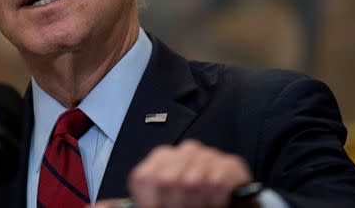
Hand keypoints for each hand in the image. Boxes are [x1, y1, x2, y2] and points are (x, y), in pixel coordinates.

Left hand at [97, 140, 255, 207]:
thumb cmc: (184, 206)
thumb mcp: (152, 205)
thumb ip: (124, 207)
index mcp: (159, 161)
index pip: (145, 178)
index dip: (153, 203)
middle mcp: (182, 151)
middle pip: (168, 181)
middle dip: (176, 205)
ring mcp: (207, 156)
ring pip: (194, 182)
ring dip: (197, 204)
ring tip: (200, 207)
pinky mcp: (230, 164)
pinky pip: (218, 184)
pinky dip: (215, 202)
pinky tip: (217, 204)